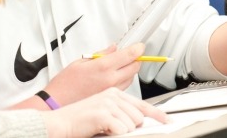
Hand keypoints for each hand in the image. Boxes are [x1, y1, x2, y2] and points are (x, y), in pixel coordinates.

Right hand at [42, 87, 168, 136]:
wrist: (59, 122)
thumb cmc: (77, 118)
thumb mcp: (100, 107)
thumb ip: (119, 107)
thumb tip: (135, 115)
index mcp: (114, 92)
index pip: (142, 104)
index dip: (157, 114)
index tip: (167, 120)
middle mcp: (113, 95)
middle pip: (139, 117)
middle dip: (129, 126)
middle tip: (112, 127)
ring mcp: (108, 104)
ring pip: (131, 125)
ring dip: (119, 131)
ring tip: (103, 127)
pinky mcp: (104, 114)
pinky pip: (122, 131)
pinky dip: (113, 134)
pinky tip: (101, 129)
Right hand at [43, 43, 144, 105]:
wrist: (58, 102)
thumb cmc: (65, 84)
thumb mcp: (81, 62)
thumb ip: (101, 54)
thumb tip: (113, 48)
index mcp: (103, 67)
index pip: (129, 55)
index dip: (138, 49)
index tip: (140, 46)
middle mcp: (110, 79)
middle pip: (134, 67)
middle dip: (136, 59)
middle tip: (133, 54)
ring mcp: (112, 90)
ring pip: (131, 78)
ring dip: (131, 69)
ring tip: (122, 64)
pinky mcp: (110, 98)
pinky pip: (125, 87)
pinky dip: (125, 80)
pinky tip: (117, 76)